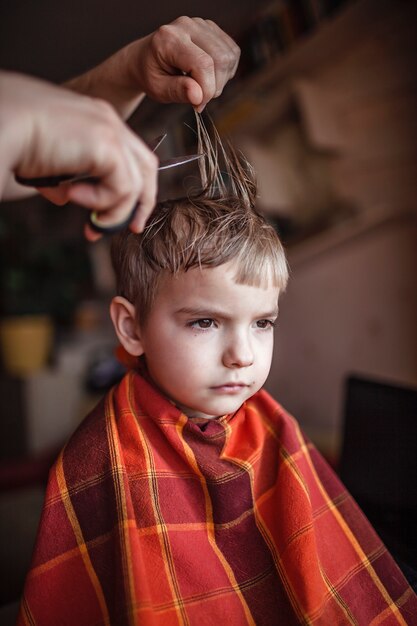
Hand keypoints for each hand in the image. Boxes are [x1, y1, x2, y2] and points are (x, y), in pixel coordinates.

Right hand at [0, 71, 157, 239]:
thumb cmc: (9, 137)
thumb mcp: (42, 160)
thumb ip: (60, 177)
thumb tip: (64, 198)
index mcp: (94, 119)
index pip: (129, 156)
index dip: (130, 189)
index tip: (114, 215)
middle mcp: (107, 120)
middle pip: (146, 168)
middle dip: (141, 203)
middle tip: (131, 229)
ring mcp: (110, 130)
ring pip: (137, 183)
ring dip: (116, 213)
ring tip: (91, 224)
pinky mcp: (107, 145)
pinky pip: (122, 188)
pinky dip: (102, 203)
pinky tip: (72, 197)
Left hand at [133, 17, 240, 111]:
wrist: (145, 59)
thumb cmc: (151, 75)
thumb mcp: (158, 89)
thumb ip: (178, 91)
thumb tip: (198, 97)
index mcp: (169, 39)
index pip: (203, 64)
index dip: (207, 90)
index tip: (198, 105)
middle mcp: (187, 26)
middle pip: (220, 59)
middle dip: (215, 86)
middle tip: (200, 98)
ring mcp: (201, 24)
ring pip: (229, 56)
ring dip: (221, 79)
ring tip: (202, 86)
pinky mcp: (211, 29)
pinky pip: (232, 52)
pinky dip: (225, 70)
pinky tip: (210, 75)